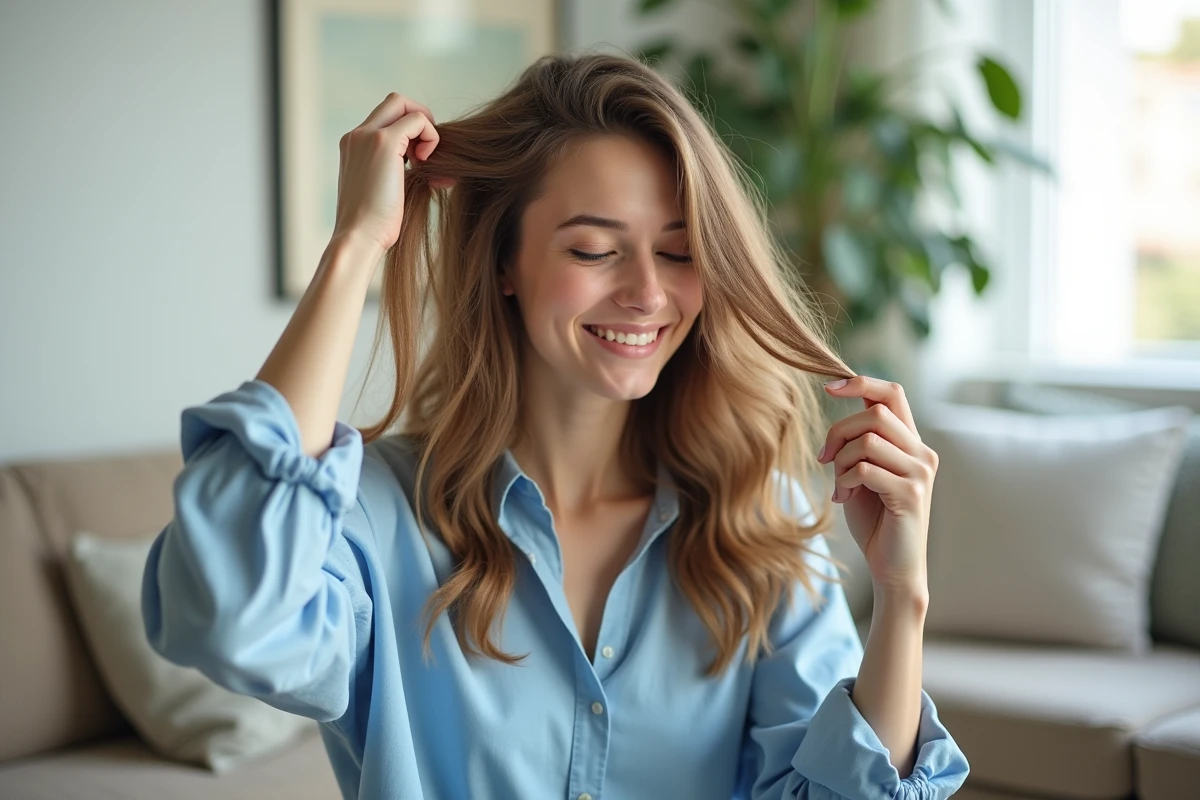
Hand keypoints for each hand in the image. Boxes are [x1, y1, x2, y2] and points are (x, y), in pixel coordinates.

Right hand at [331, 93, 453, 255]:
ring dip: (426, 130)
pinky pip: (417, 120)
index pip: (385, 118)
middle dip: (420, 121)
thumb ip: (393, 170)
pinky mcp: (384, 143)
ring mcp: (368, 137)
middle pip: (395, 102)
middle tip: (429, 153)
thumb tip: (423, 162)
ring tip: (427, 165)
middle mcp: (357, 136)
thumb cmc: (372, 226)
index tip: (419, 160)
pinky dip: (431, 138)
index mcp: (353, 146)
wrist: (358, 238)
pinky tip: (427, 166)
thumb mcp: (380, 190)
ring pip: (405, 106)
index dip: (409, 131)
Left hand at [816, 375, 937, 597]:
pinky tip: (843, 497)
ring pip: (868, 440)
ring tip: (839, 485)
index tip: (828, 388)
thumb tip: (839, 400)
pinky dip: (844, 481)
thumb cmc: (874, 518)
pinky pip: (865, 469)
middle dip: (838, 431)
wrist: (892, 566)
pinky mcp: (911, 494)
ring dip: (841, 461)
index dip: (860, 382)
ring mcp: (920, 472)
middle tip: (824, 458)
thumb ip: (860, 440)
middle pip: (874, 413)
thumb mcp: (863, 470)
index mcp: (911, 442)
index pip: (892, 392)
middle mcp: (922, 452)